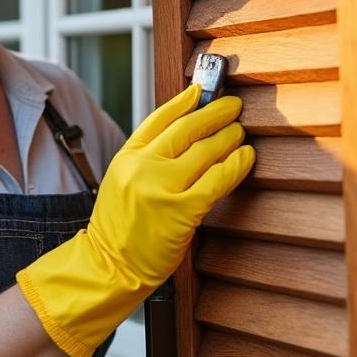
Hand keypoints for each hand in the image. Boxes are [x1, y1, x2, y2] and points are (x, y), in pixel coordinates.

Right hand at [15, 83, 254, 356]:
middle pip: (186, 128)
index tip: (201, 91)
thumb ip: (147, 159)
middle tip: (233, 106)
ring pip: (205, 150)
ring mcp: (162, 186)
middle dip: (214, 113)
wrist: (110, 265)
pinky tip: (246, 157)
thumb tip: (184, 135)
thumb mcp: (122, 182)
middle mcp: (142, 166)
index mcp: (126, 157)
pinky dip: (236, 164)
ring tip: (240, 132)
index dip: (184, 101)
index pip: (159, 117)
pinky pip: (218, 178)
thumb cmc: (119, 228)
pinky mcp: (182, 209)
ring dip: (229, 137)